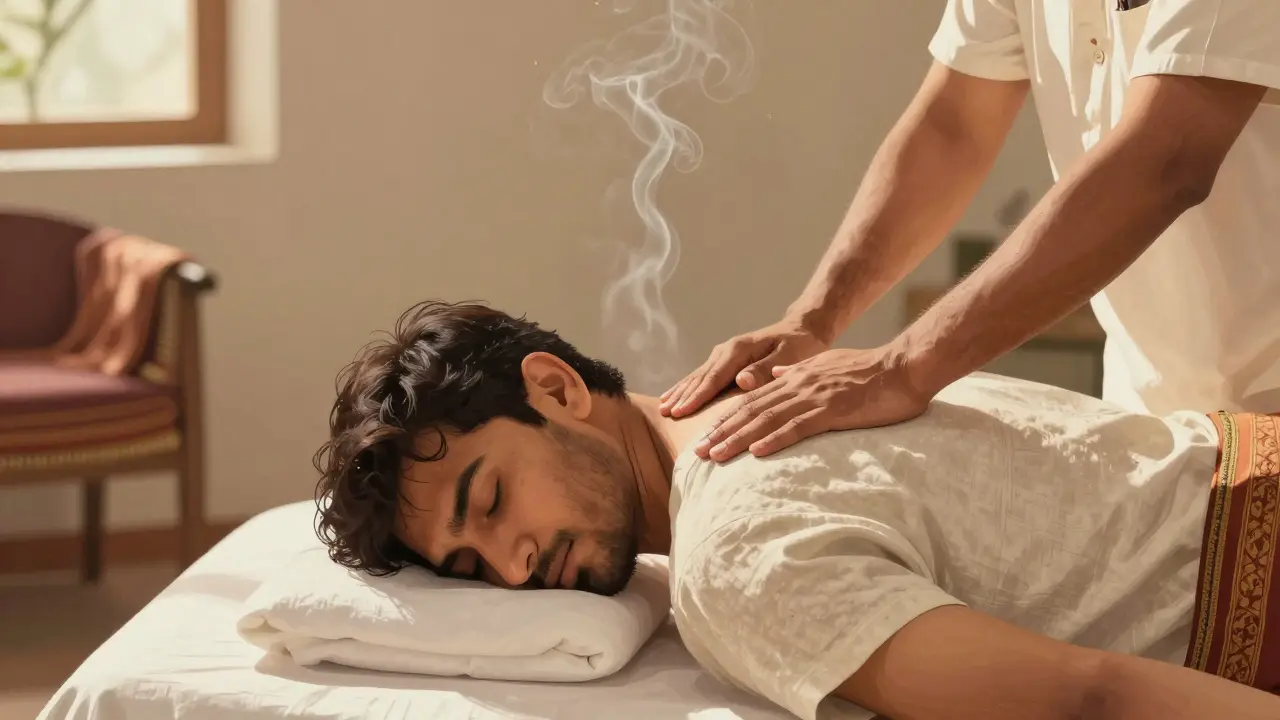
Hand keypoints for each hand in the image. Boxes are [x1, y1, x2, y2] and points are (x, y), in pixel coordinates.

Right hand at [660, 319, 828, 417]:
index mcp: (740, 350)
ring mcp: (723, 355)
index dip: (698, 396)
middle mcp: (726, 350)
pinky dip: (686, 387)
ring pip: (697, 376)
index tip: (682, 412)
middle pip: (700, 377)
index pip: (714, 377)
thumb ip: (766, 368)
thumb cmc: (800, 345)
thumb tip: (741, 380)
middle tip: (666, 414)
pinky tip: (674, 397)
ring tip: (663, 408)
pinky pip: (701, 376)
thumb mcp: (790, 355)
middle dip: (683, 396)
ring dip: (680, 392)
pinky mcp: (724, 361)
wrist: (801, 329)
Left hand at [693, 346, 930, 461]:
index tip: (706, 435)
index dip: (727, 417)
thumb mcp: (826, 364)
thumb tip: (775, 374)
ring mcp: (814, 396)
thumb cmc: (870, 371)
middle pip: (751, 410)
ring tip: (716, 456)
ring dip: (739, 439)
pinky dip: (775, 439)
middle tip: (697, 452)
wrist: (903, 366)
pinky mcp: (833, 409)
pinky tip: (757, 453)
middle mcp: (798, 384)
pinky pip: (798, 427)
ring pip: (767, 419)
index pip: (753, 399)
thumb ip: (798, 371)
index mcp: (796, 376)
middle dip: (722, 431)